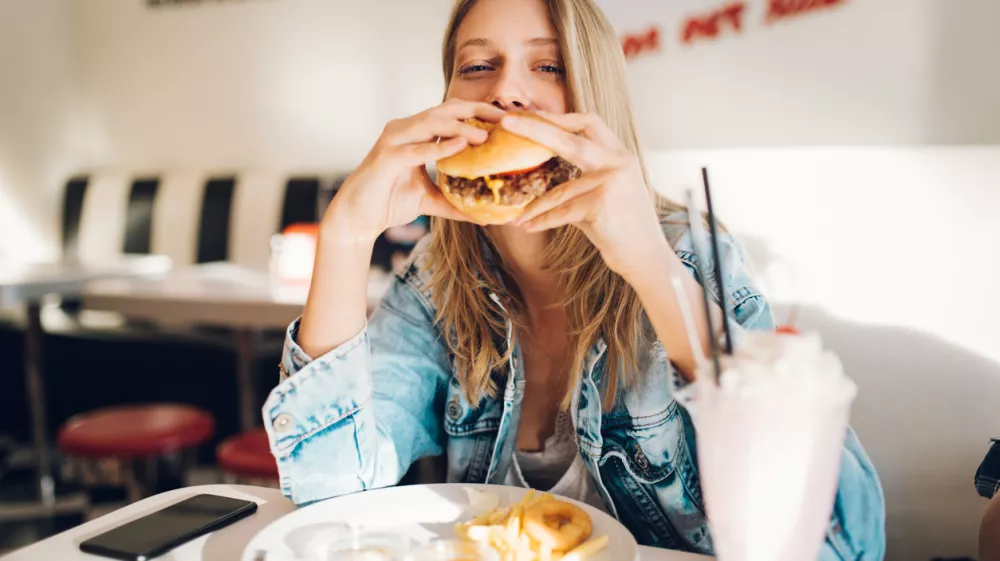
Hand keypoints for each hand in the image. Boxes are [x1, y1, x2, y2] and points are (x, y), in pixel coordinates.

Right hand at [324, 99, 505, 245]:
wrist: (357, 218)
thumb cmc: (389, 202)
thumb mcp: (430, 201)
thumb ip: (455, 202)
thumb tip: (485, 217)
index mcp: (416, 133)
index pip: (452, 114)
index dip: (479, 113)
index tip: (506, 119)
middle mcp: (405, 129)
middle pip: (445, 110)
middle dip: (476, 111)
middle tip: (504, 119)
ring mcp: (394, 141)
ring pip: (431, 124)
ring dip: (460, 127)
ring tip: (485, 135)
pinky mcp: (385, 158)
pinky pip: (415, 149)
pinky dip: (438, 147)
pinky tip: (459, 147)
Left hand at [501, 112, 666, 279]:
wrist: (647, 258)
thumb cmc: (623, 229)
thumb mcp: (605, 194)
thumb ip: (580, 179)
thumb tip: (542, 174)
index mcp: (619, 155)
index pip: (589, 123)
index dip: (559, 118)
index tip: (532, 115)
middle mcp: (618, 162)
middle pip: (570, 137)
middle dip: (535, 128)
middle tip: (506, 122)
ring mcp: (611, 181)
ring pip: (560, 190)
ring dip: (535, 206)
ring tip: (516, 216)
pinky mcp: (601, 203)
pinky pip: (562, 211)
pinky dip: (543, 221)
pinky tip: (527, 226)